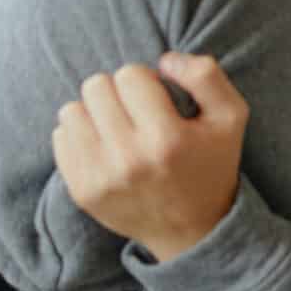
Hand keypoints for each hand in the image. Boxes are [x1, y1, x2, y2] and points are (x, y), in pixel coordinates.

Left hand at [52, 52, 248, 261]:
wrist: (190, 231)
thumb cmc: (210, 165)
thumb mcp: (230, 117)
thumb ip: (205, 75)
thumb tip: (164, 59)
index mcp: (166, 139)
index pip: (130, 74)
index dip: (145, 81)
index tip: (157, 102)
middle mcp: (128, 160)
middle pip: (96, 86)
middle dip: (116, 92)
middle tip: (135, 114)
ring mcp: (99, 178)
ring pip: (71, 109)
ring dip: (94, 112)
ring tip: (117, 129)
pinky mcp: (80, 191)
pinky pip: (60, 137)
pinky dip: (80, 136)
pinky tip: (104, 147)